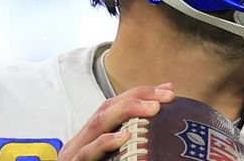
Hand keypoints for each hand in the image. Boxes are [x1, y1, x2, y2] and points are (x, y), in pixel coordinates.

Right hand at [57, 83, 174, 159]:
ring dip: (126, 110)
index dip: (140, 94)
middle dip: (138, 97)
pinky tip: (124, 137)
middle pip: (107, 108)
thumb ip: (130, 148)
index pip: (115, 106)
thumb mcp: (114, 159)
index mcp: (91, 139)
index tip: (168, 90)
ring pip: (97, 123)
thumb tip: (161, 139)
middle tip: (166, 96)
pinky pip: (87, 154)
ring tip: (152, 108)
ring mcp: (74, 154)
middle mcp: (81, 141)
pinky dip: (105, 142)